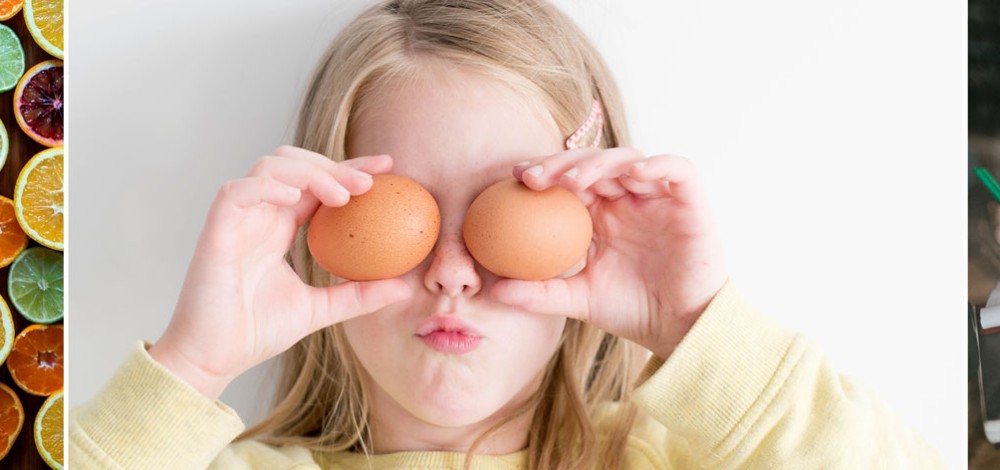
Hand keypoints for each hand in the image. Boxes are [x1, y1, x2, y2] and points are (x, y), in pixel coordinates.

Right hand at [149, 146, 412, 399]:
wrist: (212, 359)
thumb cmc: (255, 333)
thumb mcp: (320, 310)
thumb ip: (358, 295)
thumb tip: (404, 288)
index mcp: (279, 227)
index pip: (317, 184)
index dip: (349, 169)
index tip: (388, 169)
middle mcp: (259, 216)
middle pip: (295, 163)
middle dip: (334, 165)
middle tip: (370, 182)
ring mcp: (236, 220)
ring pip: (269, 167)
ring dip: (308, 172)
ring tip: (342, 195)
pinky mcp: (215, 230)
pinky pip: (237, 191)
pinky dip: (267, 185)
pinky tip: (295, 195)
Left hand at [490, 147, 726, 359]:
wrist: (680, 328)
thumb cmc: (632, 311)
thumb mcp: (578, 300)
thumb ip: (539, 293)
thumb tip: (493, 291)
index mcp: (600, 214)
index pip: (568, 180)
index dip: (543, 172)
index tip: (514, 178)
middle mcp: (627, 199)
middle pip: (592, 163)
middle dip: (561, 163)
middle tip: (533, 177)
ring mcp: (658, 196)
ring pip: (628, 159)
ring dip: (599, 163)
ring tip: (573, 180)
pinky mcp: (690, 200)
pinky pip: (677, 169)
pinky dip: (656, 165)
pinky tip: (632, 175)